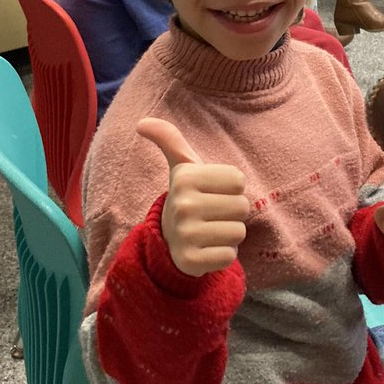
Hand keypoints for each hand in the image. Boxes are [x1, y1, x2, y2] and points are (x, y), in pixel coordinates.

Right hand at [138, 117, 249, 276]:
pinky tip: (207, 249)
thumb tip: (141, 122)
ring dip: (229, 234)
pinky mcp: (191, 261)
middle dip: (232, 212)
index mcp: (185, 177)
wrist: (169, 241)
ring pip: (238, 232)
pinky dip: (223, 254)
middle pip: (242, 206)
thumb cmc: (188, 196)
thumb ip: (169, 139)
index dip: (231, 188)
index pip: (239, 180)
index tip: (212, 193)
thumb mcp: (181, 166)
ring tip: (210, 231)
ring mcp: (186, 235)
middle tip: (212, 215)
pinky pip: (229, 256)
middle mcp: (183, 204)